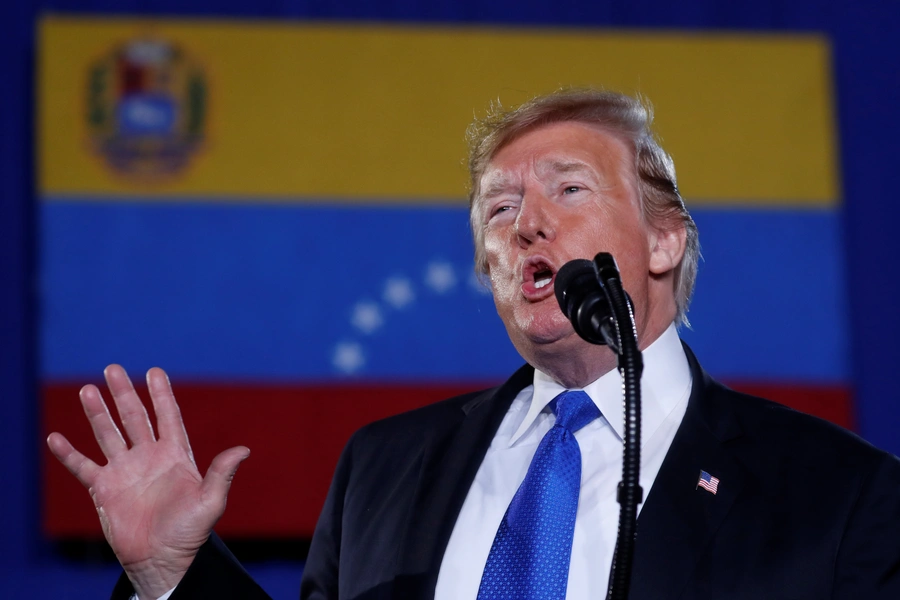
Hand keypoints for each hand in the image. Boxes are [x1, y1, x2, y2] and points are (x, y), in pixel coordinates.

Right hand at [47, 365, 249, 599]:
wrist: (162, 560)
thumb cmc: (189, 532)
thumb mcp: (210, 502)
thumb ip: (222, 474)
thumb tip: (243, 450)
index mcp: (175, 456)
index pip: (167, 417)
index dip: (161, 394)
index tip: (153, 371)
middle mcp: (148, 458)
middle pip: (134, 418)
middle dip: (123, 394)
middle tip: (112, 368)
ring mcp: (125, 471)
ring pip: (108, 434)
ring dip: (97, 414)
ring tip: (87, 390)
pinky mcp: (104, 490)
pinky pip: (83, 467)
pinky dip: (69, 454)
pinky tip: (56, 438)